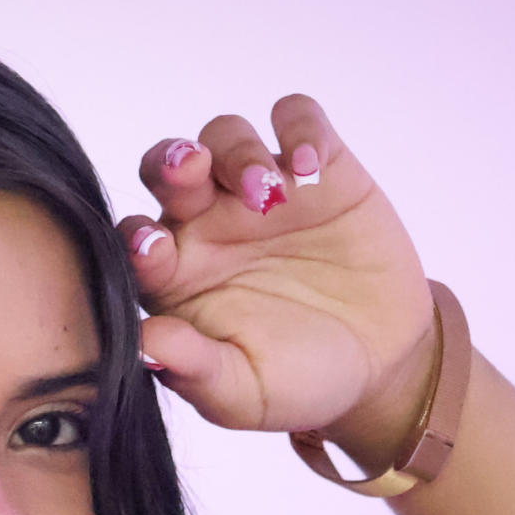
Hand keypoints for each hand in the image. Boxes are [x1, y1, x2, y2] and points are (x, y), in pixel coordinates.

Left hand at [119, 94, 438, 451]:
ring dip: (238, 152)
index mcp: (175, 275)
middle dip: (172, 163)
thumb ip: (195, 370)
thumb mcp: (244, 394)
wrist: (379, 366)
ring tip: (270, 196)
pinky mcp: (319, 168)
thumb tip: (144, 343)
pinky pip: (298, 120)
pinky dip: (302, 129)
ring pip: (226, 136)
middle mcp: (207, 224)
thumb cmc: (297, 382)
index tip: (153, 251)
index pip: (136, 240)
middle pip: (169, 168)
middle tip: (191, 173)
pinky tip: (311, 168)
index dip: (136, 238)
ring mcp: (260, 191)